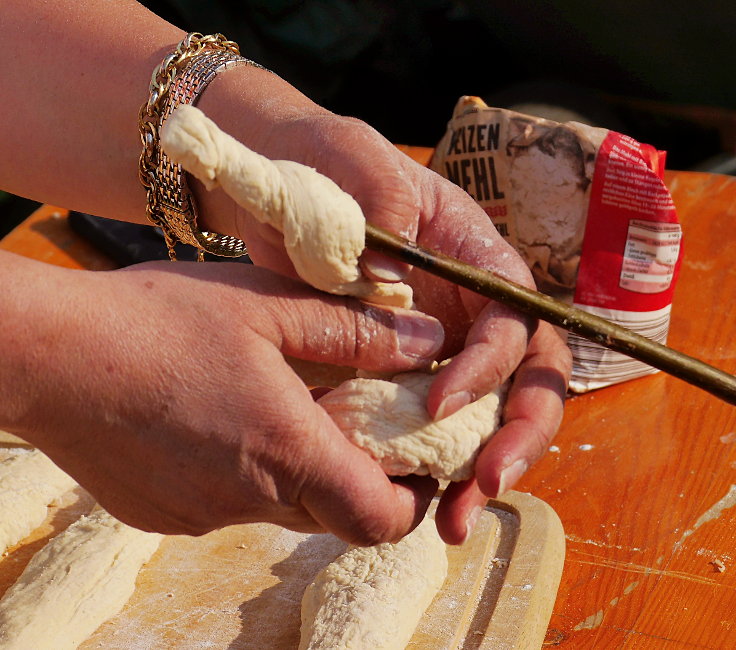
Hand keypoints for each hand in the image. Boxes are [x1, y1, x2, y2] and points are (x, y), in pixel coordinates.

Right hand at [15, 260, 443, 544]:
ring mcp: (202, 514)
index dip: (413, 498)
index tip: (414, 458)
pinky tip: (221, 418)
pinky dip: (246, 471)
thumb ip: (357, 330)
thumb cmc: (156, 322)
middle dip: (358, 476)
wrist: (46, 355)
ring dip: (299, 468)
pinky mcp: (164, 515)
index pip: (381, 520)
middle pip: (334, 515)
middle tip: (354, 420)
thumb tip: (429, 339)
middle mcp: (248, 499)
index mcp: (287, 452)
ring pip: (281, 507)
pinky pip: (228, 503)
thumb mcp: (267, 307)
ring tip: (284, 406)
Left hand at [207, 108, 571, 542]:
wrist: (281, 193)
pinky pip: (435, 424)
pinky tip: (418, 499)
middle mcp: (472, 306)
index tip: (440, 403)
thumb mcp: (353, 164)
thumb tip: (402, 273)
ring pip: (488, 411)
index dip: (492, 366)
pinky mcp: (405, 372)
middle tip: (484, 485)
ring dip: (480, 467)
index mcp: (475, 256)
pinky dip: (434, 464)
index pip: (515, 317)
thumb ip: (383, 196)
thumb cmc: (324, 166)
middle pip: (527, 375)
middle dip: (517, 434)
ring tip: (455, 519)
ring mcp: (443, 342)